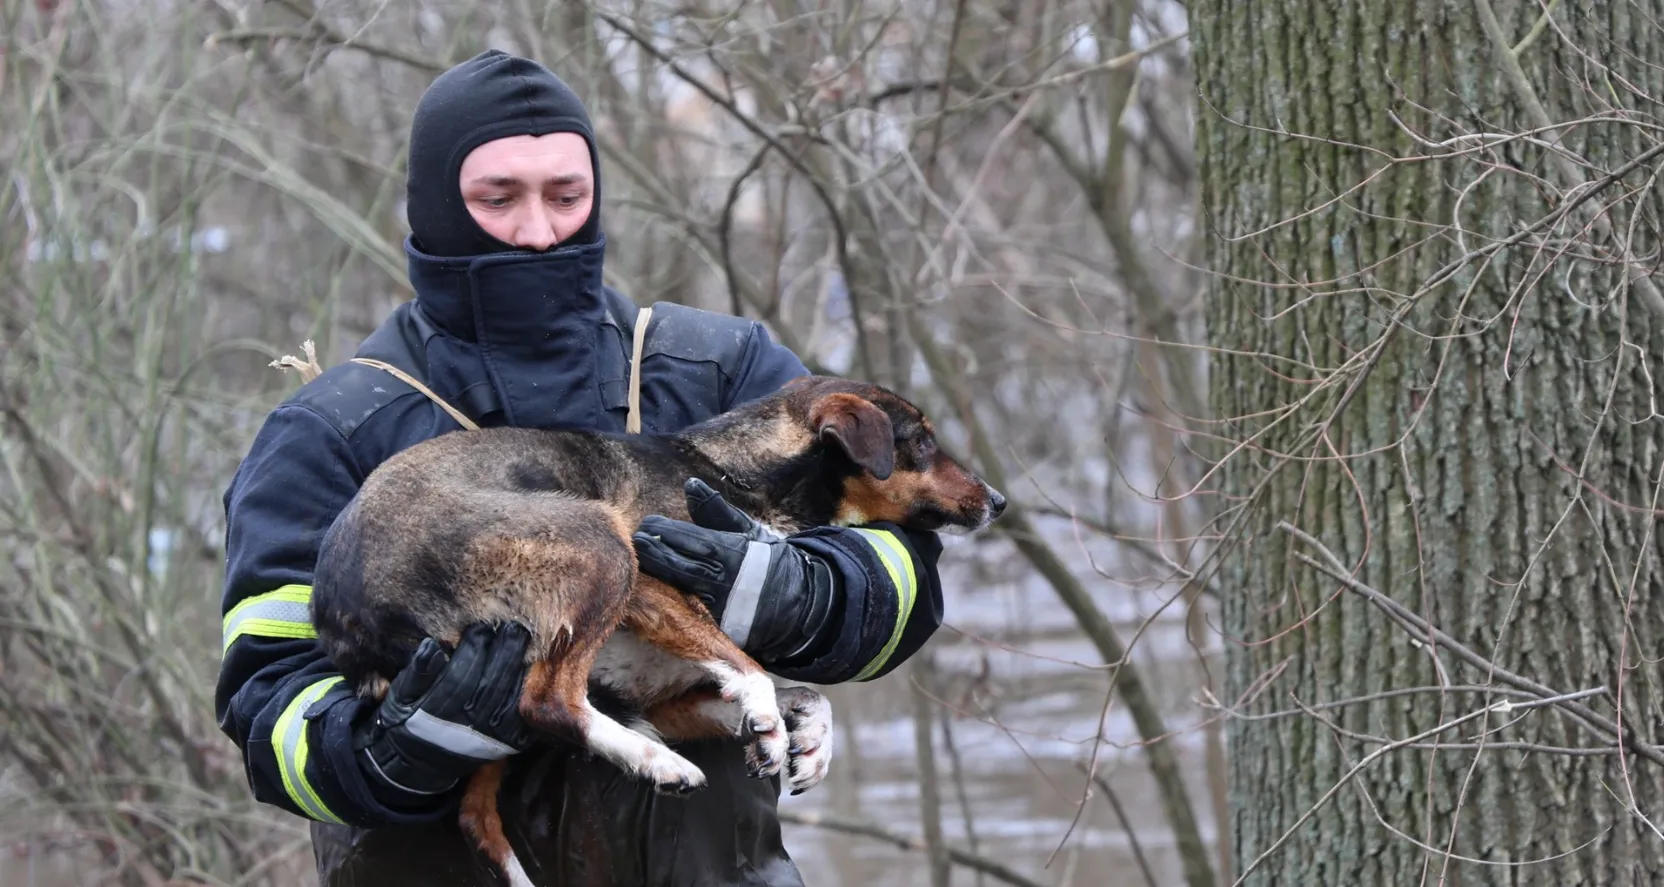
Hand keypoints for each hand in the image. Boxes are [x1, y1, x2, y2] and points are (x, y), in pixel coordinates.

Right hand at [355, 622, 536, 796]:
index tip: (481, 627)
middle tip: (514, 627)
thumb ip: (417, 672)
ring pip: (512, 696)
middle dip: (506, 651)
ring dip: (520, 667)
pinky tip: (532, 669)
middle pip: (493, 681)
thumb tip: (432, 645)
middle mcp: (468, 723)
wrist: (420, 764)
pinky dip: (529, 692)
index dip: (474, 648)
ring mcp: (491, 735)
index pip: (463, 672)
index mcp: (439, 710)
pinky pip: (525, 715)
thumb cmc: (409, 721)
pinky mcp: (509, 743)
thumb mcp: (401, 697)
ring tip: (524, 640)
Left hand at [633, 479, 836, 660]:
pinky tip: (652, 587)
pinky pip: (683, 610)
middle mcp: (718, 579)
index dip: (661, 530)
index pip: (684, 538)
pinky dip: (666, 597)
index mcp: (728, 551)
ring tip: (639, 559)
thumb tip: (691, 485)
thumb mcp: (749, 531)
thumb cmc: (769, 562)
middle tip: (636, 539)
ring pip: (674, 586)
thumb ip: (716, 511)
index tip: (648, 523)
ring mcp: (714, 606)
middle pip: (672, 563)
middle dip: (650, 550)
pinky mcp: (713, 627)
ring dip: (654, 572)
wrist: (798, 605)